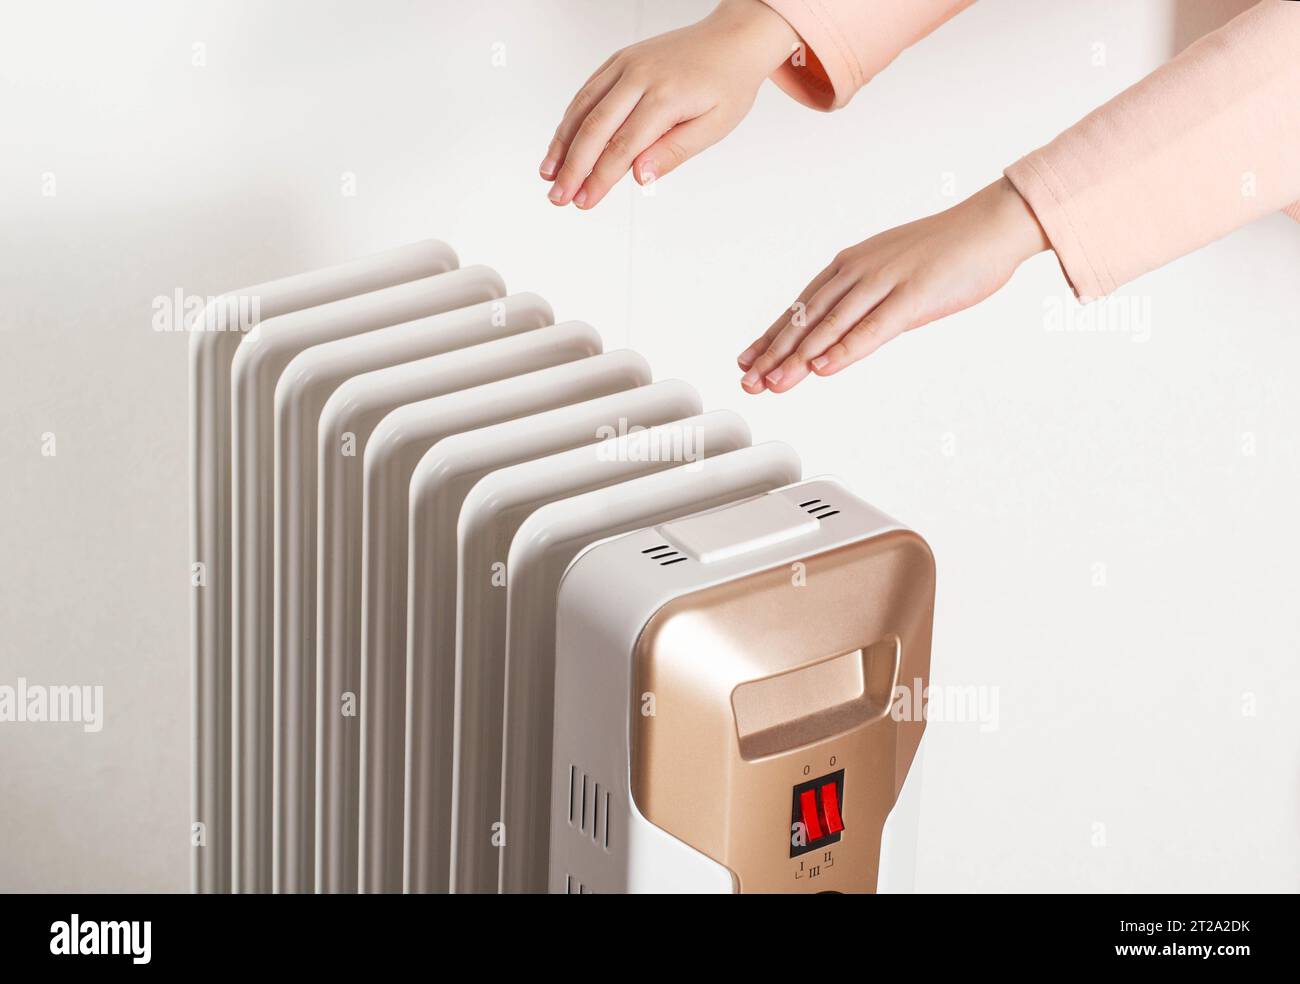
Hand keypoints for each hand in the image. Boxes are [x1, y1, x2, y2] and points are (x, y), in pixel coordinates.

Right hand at [541, 0, 796, 209]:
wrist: (732, 40)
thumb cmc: (727, 85)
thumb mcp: (713, 127)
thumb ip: (673, 152)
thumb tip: (638, 177)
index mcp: (665, 97)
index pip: (623, 146)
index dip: (599, 178)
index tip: (584, 202)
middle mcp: (639, 76)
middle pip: (595, 128)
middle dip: (573, 167)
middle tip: (558, 197)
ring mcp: (626, 64)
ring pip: (583, 108)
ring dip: (562, 144)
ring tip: (548, 175)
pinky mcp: (619, 60)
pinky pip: (587, 91)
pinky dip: (570, 119)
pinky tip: (561, 143)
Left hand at [738, 177, 1050, 392]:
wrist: (991, 224)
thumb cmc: (947, 252)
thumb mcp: (893, 278)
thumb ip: (865, 305)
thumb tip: (842, 334)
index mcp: (850, 265)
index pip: (801, 307)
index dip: (771, 337)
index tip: (747, 362)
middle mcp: (858, 271)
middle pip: (807, 318)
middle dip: (774, 353)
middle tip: (748, 381)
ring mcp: (884, 282)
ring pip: (831, 325)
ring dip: (799, 357)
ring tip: (774, 383)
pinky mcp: (912, 295)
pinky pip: (872, 327)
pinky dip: (845, 349)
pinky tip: (823, 368)